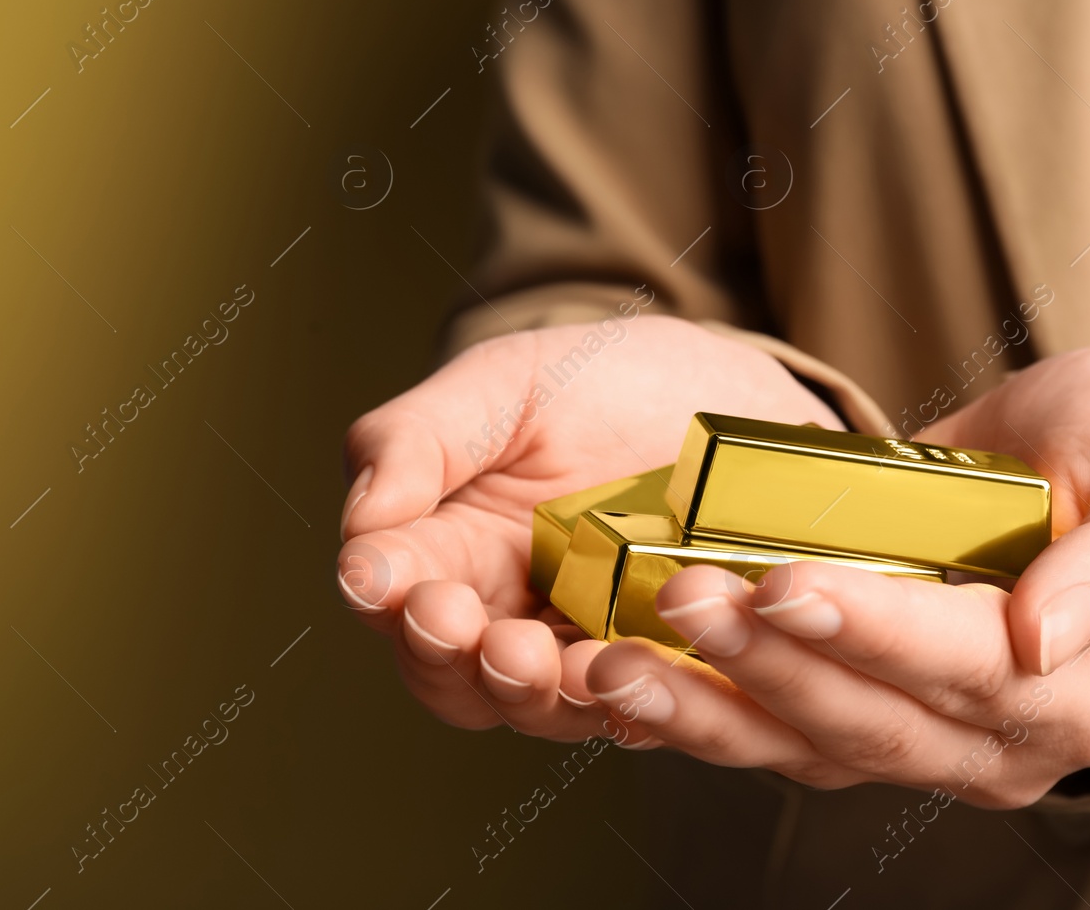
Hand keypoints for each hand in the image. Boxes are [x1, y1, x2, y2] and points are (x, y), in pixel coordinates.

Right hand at [337, 312, 840, 742]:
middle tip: (451, 622)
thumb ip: (418, 439)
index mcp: (449, 548)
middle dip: (444, 655)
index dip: (378, 589)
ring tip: (533, 657)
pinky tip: (626, 672)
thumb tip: (359, 525)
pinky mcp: (670, 668)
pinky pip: (645, 706)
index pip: (393, 590)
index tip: (375, 576)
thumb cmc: (602, 382)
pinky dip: (628, 699)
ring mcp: (587, 650)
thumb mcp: (504, 384)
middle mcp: (508, 616)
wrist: (729, 397)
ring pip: (538, 706)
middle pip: (450, 674)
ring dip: (527, 690)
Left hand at [582, 346, 1089, 805]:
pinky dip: (696, 713)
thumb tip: (1045, 638)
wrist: (1087, 472)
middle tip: (680, 597)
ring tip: (614, 662)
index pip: (968, 668)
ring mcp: (923, 742)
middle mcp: (1000, 742)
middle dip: (767, 663)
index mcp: (1083, 690)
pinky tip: (620, 684)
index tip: (786, 583)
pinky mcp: (858, 723)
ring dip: (706, 708)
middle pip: (870, 718)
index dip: (877, 630)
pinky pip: (772, 732)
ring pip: (805, 745)